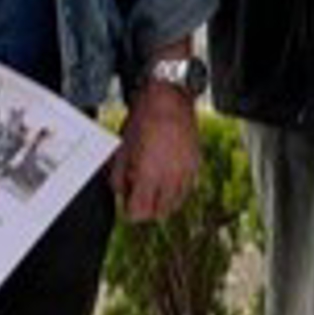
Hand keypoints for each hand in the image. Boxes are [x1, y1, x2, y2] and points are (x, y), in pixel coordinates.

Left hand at [112, 82, 201, 220]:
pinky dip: (176, 190)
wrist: (169, 101)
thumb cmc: (143, 122)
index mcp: (148, 176)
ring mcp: (186, 173)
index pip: (139, 213)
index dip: (131, 211)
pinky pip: (187, 189)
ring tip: (153, 189)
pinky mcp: (196, 165)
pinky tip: (167, 178)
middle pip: (159, 213)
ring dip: (163, 202)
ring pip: (175, 204)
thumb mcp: (121, 150)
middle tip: (139, 197)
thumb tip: (122, 193)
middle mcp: (170, 179)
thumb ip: (118, 178)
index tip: (127, 204)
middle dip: (147, 209)